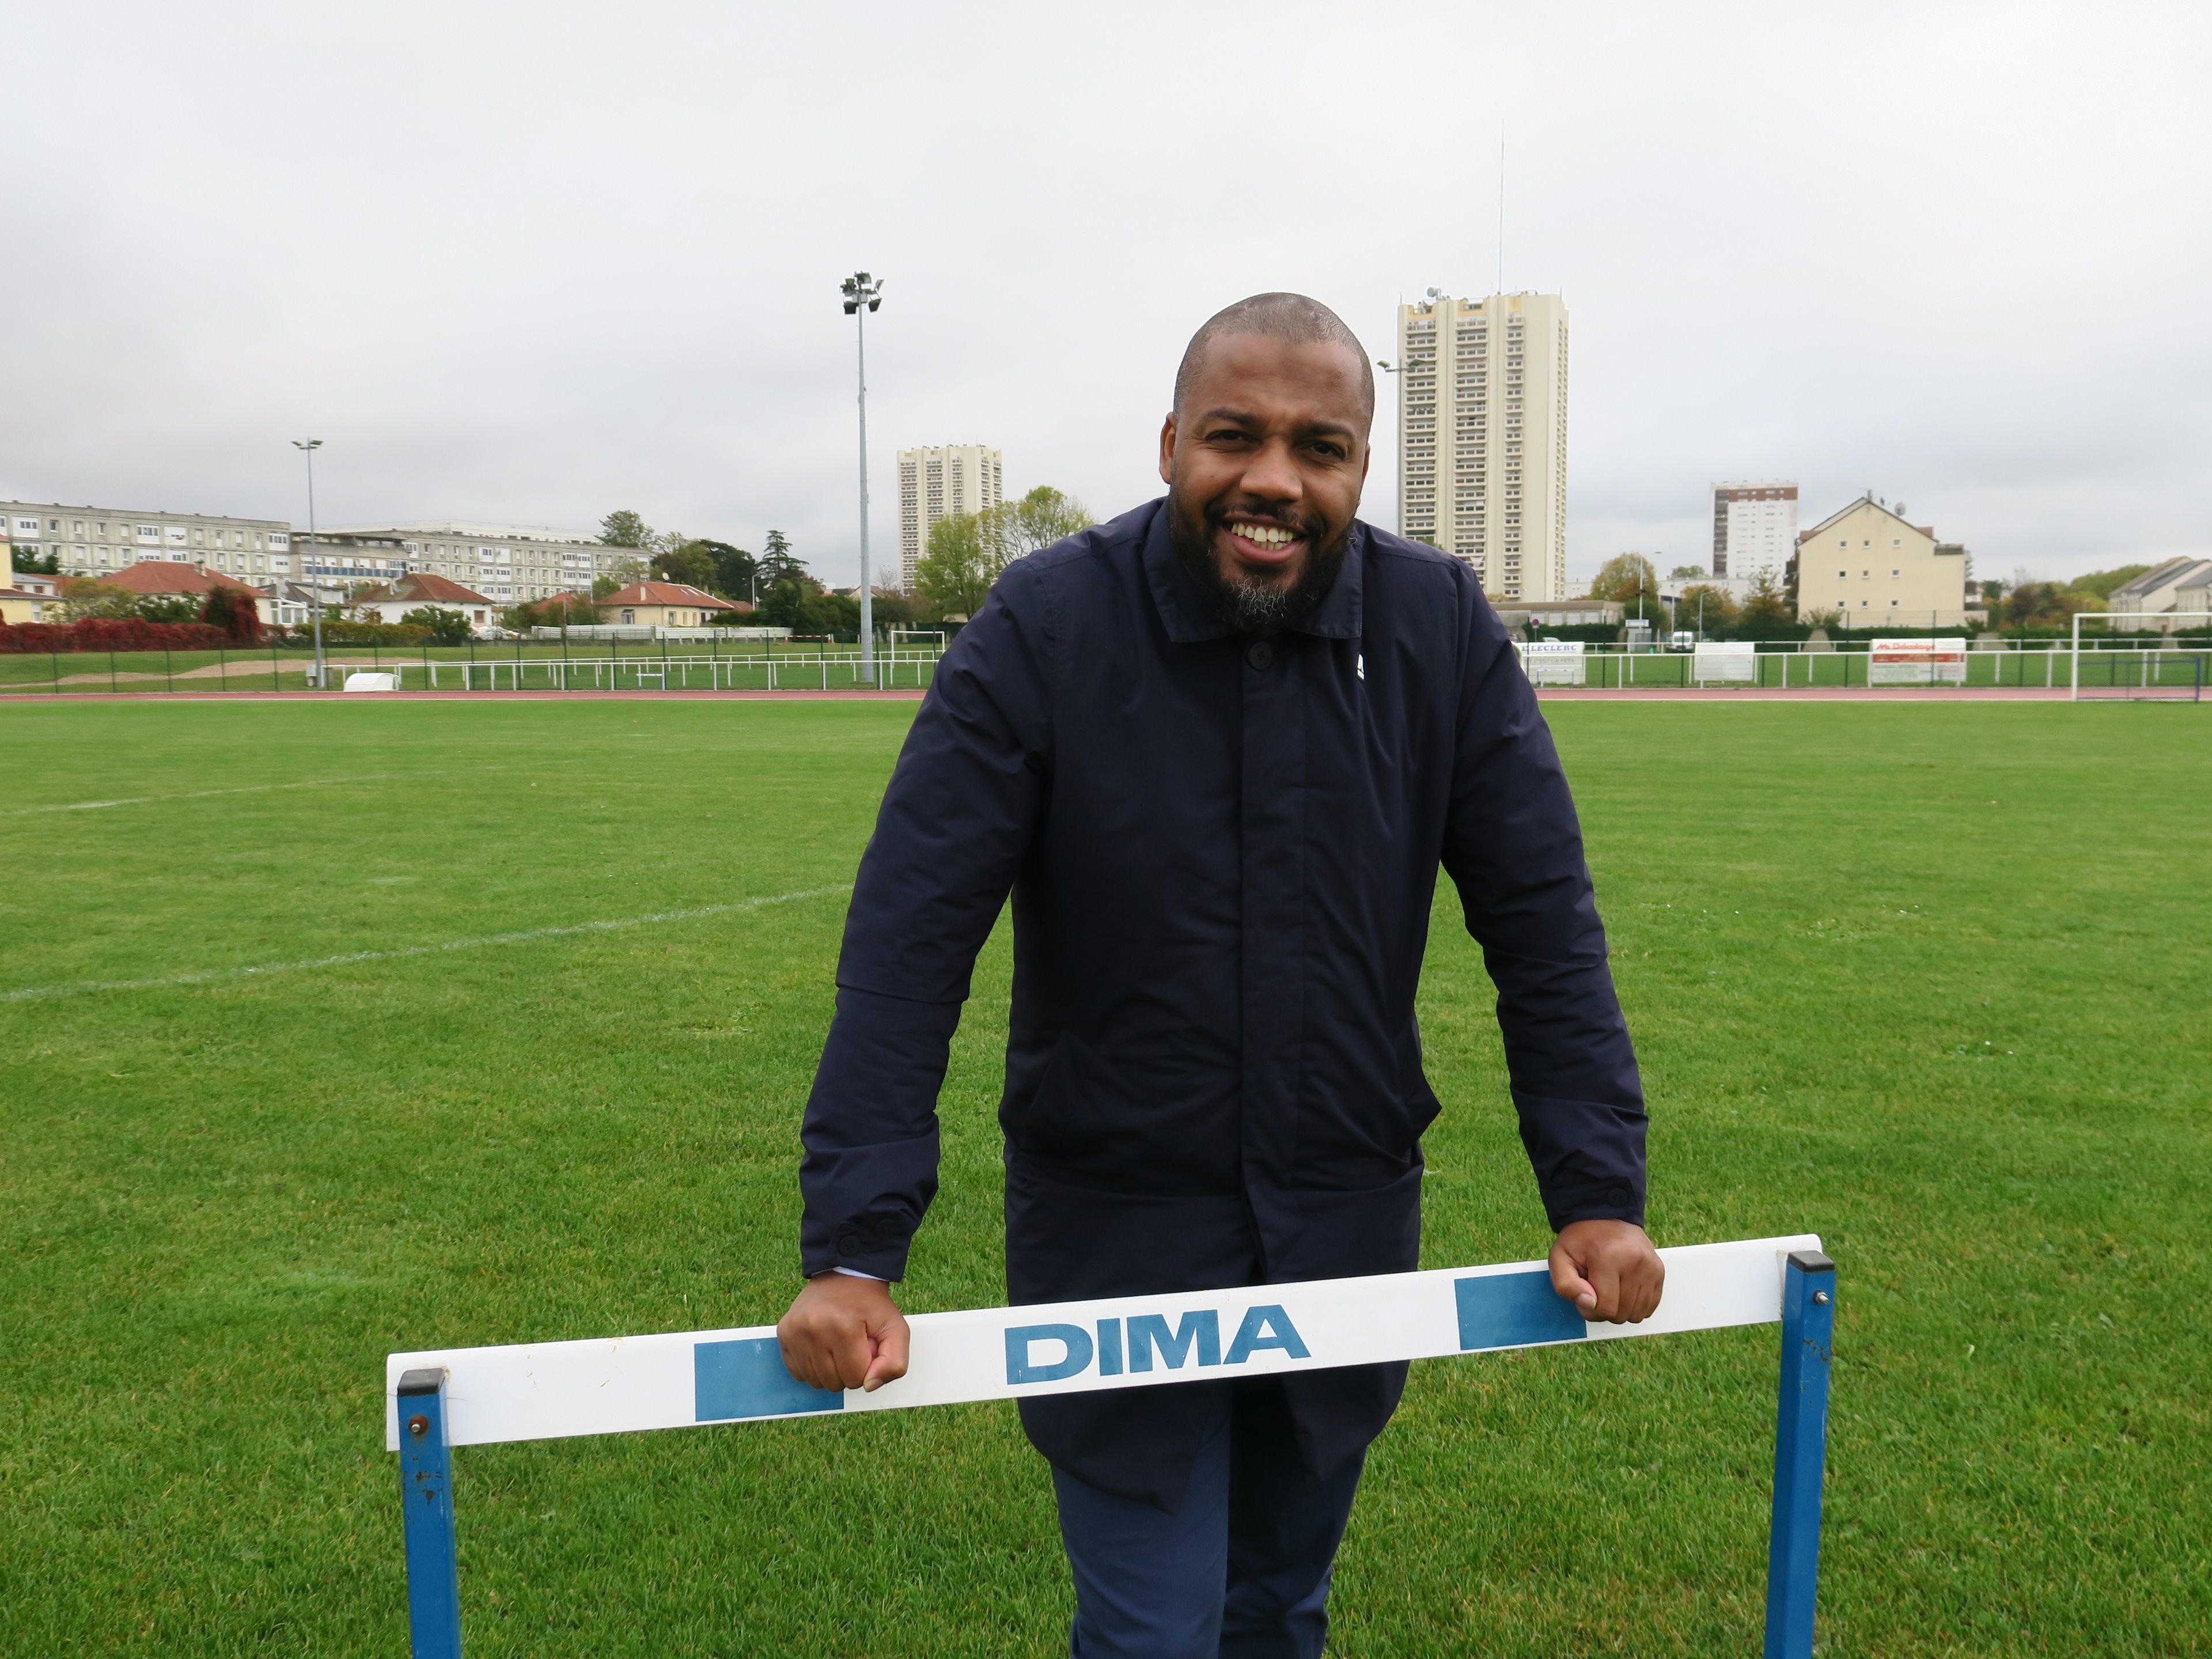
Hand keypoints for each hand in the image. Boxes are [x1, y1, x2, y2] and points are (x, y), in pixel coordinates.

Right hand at [777, 1272, 910, 1392]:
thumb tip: (869, 1386)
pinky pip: (797, 1372)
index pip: (856, 1378)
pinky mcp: (783, 1333)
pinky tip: (821, 1347)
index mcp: (844, 1327)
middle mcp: (814, 1329)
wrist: (844, 1274)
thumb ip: (894, 1362)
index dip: (866, 1367)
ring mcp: (795, 1331)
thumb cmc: (871, 1305)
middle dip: (848, 1371)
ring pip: (814, 1381)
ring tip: (837, 1346)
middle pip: (834, 1382)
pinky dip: (811, 1367)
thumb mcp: (895, 1328)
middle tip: (852, 1346)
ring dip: (829, 1371)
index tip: (867, 1346)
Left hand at [1549, 1219, 1663, 1323]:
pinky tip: (1624, 1289)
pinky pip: (1650, 1306)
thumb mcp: (1560, 1258)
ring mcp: (1651, 1266)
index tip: (1584, 1295)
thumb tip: (1590, 1304)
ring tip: (1610, 1288)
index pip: (1605, 1308)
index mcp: (1608, 1258)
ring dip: (1621, 1309)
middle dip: (1605, 1310)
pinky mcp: (1659, 1270)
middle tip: (1596, 1290)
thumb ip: (1566, 1286)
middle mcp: (1635, 1262)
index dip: (1590, 1310)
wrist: (1605, 1216)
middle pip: (1622, 1314)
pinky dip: (1635, 1305)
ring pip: (1637, 1314)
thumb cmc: (1581, 1241)